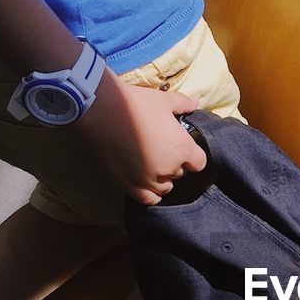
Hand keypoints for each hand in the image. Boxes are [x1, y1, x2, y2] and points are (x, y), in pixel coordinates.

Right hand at [74, 70, 204, 205]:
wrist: (101, 110)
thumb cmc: (136, 103)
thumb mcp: (163, 99)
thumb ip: (182, 103)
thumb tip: (195, 103)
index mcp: (182, 149)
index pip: (199, 163)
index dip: (193, 156)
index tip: (184, 147)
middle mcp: (168, 168)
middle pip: (180, 174)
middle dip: (175, 163)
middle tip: (162, 149)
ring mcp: (148, 179)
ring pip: (165, 187)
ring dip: (162, 178)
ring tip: (151, 164)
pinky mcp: (129, 184)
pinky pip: (147, 199)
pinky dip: (150, 194)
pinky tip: (146, 182)